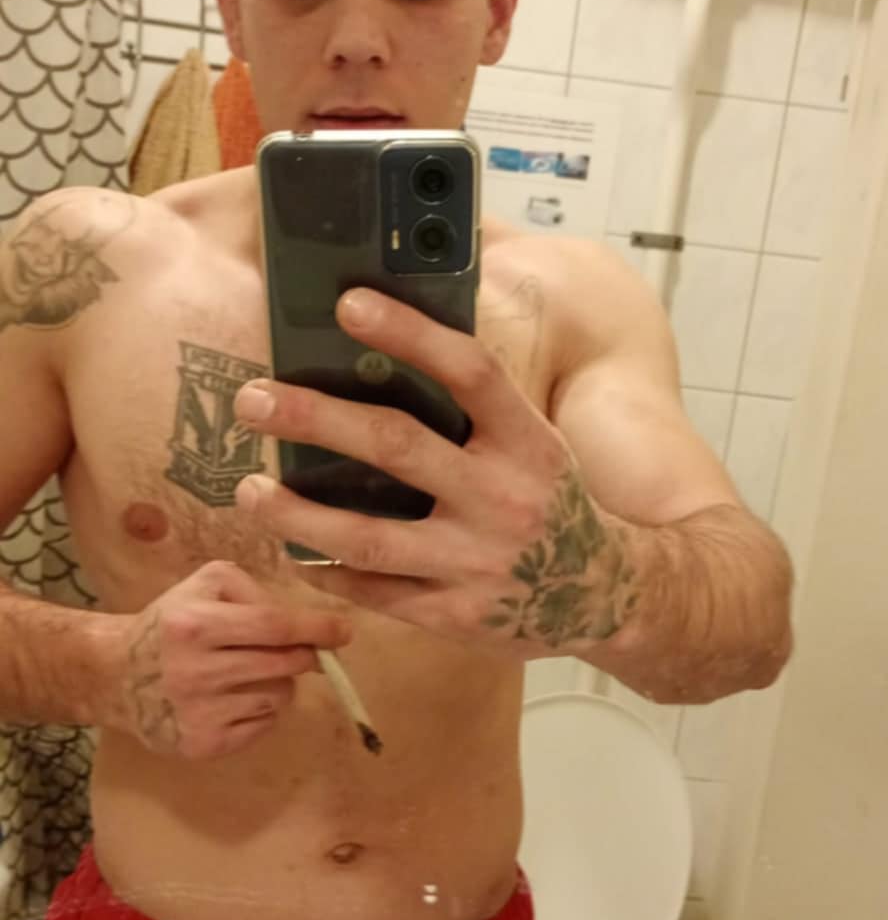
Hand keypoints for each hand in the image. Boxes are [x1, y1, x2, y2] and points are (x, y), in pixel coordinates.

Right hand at [110, 560, 351, 758]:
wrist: (117, 676)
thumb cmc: (170, 624)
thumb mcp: (203, 587)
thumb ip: (254, 593)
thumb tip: (304, 623)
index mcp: (194, 625)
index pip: (273, 626)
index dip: (315, 628)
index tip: (344, 631)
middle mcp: (195, 672)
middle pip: (283, 664)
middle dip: (303, 655)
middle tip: (297, 651)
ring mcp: (199, 714)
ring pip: (279, 696)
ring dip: (278, 682)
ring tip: (247, 673)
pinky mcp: (203, 745)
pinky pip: (263, 726)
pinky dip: (261, 710)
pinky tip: (233, 698)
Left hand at [233, 289, 623, 651]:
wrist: (605, 596)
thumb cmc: (550, 504)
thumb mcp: (534, 447)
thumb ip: (476, 412)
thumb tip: (382, 358)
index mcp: (528, 442)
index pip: (469, 371)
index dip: (410, 332)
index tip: (349, 304)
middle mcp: (505, 498)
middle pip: (396, 446)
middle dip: (315, 418)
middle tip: (254, 400)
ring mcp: (478, 562)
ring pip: (369, 536)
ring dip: (298, 512)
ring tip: (248, 491)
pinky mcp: (456, 615)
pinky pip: (375, 591)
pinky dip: (327, 570)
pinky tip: (292, 549)